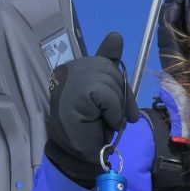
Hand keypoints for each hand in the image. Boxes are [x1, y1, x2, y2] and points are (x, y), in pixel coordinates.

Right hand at [45, 32, 138, 186]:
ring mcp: (68, 80)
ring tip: (106, 120)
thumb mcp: (106, 93)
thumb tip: (115, 35)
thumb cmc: (92, 126)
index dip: (116, 82)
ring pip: (110, 81)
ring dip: (116, 106)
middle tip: (118, 118)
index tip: (113, 105)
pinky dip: (112, 111)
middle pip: (111, 69)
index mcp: (74, 68)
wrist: (80, 154)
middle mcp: (67, 69)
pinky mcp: (74, 93)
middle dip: (122, 95)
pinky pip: (106, 94)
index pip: (105, 61)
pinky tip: (103, 121)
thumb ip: (109, 66)